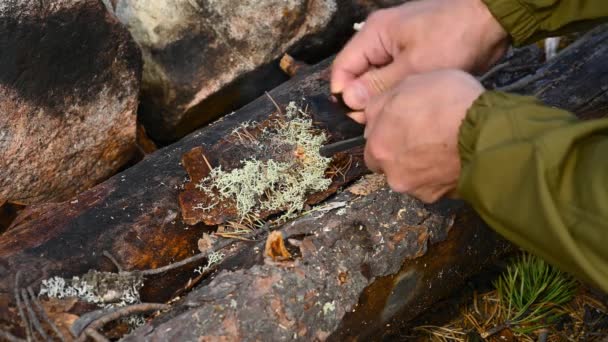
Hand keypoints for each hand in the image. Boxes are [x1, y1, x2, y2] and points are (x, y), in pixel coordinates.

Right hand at [331, 0, 506, 116]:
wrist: (493, 22)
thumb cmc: (454, 39)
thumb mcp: (414, 66)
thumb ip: (379, 84)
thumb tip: (348, 99)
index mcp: (374, 34)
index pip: (343, 67)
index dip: (344, 94)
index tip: (357, 116)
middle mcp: (380, 39)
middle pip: (357, 75)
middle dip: (364, 99)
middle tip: (379, 120)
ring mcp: (396, 47)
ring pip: (376, 80)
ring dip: (381, 98)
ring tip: (394, 115)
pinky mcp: (412, 57)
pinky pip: (394, 79)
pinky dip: (396, 93)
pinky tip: (406, 107)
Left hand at [363, 70, 483, 202]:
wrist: (487, 134)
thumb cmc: (449, 103)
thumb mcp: (409, 83)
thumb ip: (383, 102)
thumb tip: (373, 113)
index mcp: (377, 144)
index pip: (372, 139)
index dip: (387, 129)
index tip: (403, 122)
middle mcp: (389, 170)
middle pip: (388, 161)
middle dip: (399, 150)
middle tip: (421, 135)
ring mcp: (413, 187)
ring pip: (408, 174)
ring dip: (418, 164)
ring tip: (441, 146)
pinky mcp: (435, 198)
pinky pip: (431, 184)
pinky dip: (437, 175)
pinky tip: (451, 159)